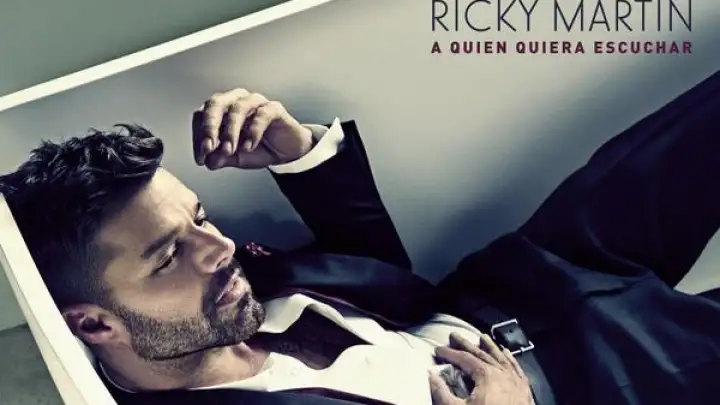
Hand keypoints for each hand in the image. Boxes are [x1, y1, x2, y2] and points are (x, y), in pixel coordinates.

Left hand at [192, 88, 313, 169]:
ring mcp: (256, 102)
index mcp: (221, 109)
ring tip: (229, 150)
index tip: (201, 158)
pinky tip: (249, 147)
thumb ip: (220, 157)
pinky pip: (262, 115)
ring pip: (238, 108)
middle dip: (209, 127)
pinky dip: (253, 131)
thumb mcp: (235, 158)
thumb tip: (207, 161)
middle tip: (208, 148)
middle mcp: (236, 100)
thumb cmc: (258, 149)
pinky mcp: (274, 108)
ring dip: (230, 131)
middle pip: (215, 104)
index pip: (202, 116)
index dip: (198, 136)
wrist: (286, 153)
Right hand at [429, 333, 533, 404]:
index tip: (438, 350)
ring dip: (489, 347)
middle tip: (454, 336)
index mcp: (486, 375)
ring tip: (482, 337)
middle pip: (481, 353)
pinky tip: (506, 353)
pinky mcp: (524, 390)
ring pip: (500, 358)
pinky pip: (516, 368)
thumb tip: (431, 376)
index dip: (449, 353)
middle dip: (466, 344)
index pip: (464, 358)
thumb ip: (442, 392)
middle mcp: (502, 373)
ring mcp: (515, 381)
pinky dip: (509, 358)